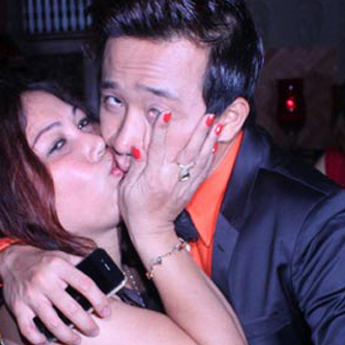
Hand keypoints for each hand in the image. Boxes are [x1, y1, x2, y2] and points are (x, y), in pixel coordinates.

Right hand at [0, 244, 110, 344]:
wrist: (12, 260)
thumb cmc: (43, 260)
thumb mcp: (63, 255)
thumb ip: (81, 263)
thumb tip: (104, 273)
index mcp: (59, 266)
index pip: (85, 285)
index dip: (99, 301)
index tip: (106, 312)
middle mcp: (44, 281)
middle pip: (71, 309)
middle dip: (86, 324)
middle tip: (95, 331)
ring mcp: (30, 295)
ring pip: (52, 322)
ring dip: (67, 336)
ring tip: (77, 341)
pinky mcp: (17, 307)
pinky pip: (28, 329)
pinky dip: (38, 338)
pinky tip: (47, 340)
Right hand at [119, 112, 218, 239]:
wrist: (151, 231)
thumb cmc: (134, 209)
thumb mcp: (127, 188)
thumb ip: (135, 166)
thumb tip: (138, 147)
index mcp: (153, 177)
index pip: (157, 148)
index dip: (160, 130)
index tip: (165, 113)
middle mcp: (171, 179)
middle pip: (188, 151)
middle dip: (199, 132)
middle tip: (208, 115)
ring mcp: (183, 184)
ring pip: (200, 159)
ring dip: (209, 141)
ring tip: (217, 125)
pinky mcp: (190, 189)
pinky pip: (203, 171)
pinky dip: (209, 157)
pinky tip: (214, 145)